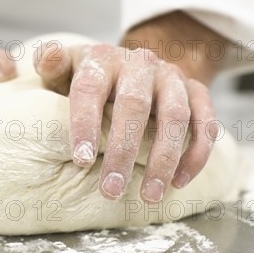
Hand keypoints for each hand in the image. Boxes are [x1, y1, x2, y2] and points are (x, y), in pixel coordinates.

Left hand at [34, 42, 217, 202]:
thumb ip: (51, 63)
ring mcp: (171, 77)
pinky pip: (205, 123)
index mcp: (103, 59)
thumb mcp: (67, 68)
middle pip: (134, 104)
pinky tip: (179, 182)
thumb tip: (48, 57)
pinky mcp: (196, 91)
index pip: (90, 88)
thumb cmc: (93, 77)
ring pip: (175, 116)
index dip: (85, 123)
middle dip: (122, 150)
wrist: (137, 64)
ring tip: (149, 195)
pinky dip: (196, 154)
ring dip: (163, 159)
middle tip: (111, 189)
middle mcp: (139, 64)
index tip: (82, 160)